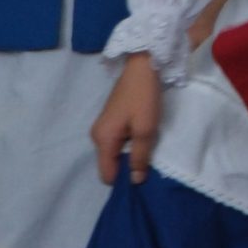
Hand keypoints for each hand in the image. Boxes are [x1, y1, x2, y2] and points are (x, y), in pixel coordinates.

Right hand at [92, 53, 163, 185]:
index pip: (106, 174)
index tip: (142, 177)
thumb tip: (136, 181)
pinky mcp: (111, 120)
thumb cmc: (144, 98)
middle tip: (149, 162)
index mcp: (102, 140)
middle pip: (110, 164)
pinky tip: (143, 137)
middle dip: (127, 167)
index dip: (123, 179)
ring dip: (130, 154)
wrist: (142, 66)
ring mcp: (103, 127)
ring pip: (115, 152)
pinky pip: (117, 141)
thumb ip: (140, 156)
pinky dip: (129, 143)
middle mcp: (97, 136)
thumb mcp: (146, 129)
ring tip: (148, 148)